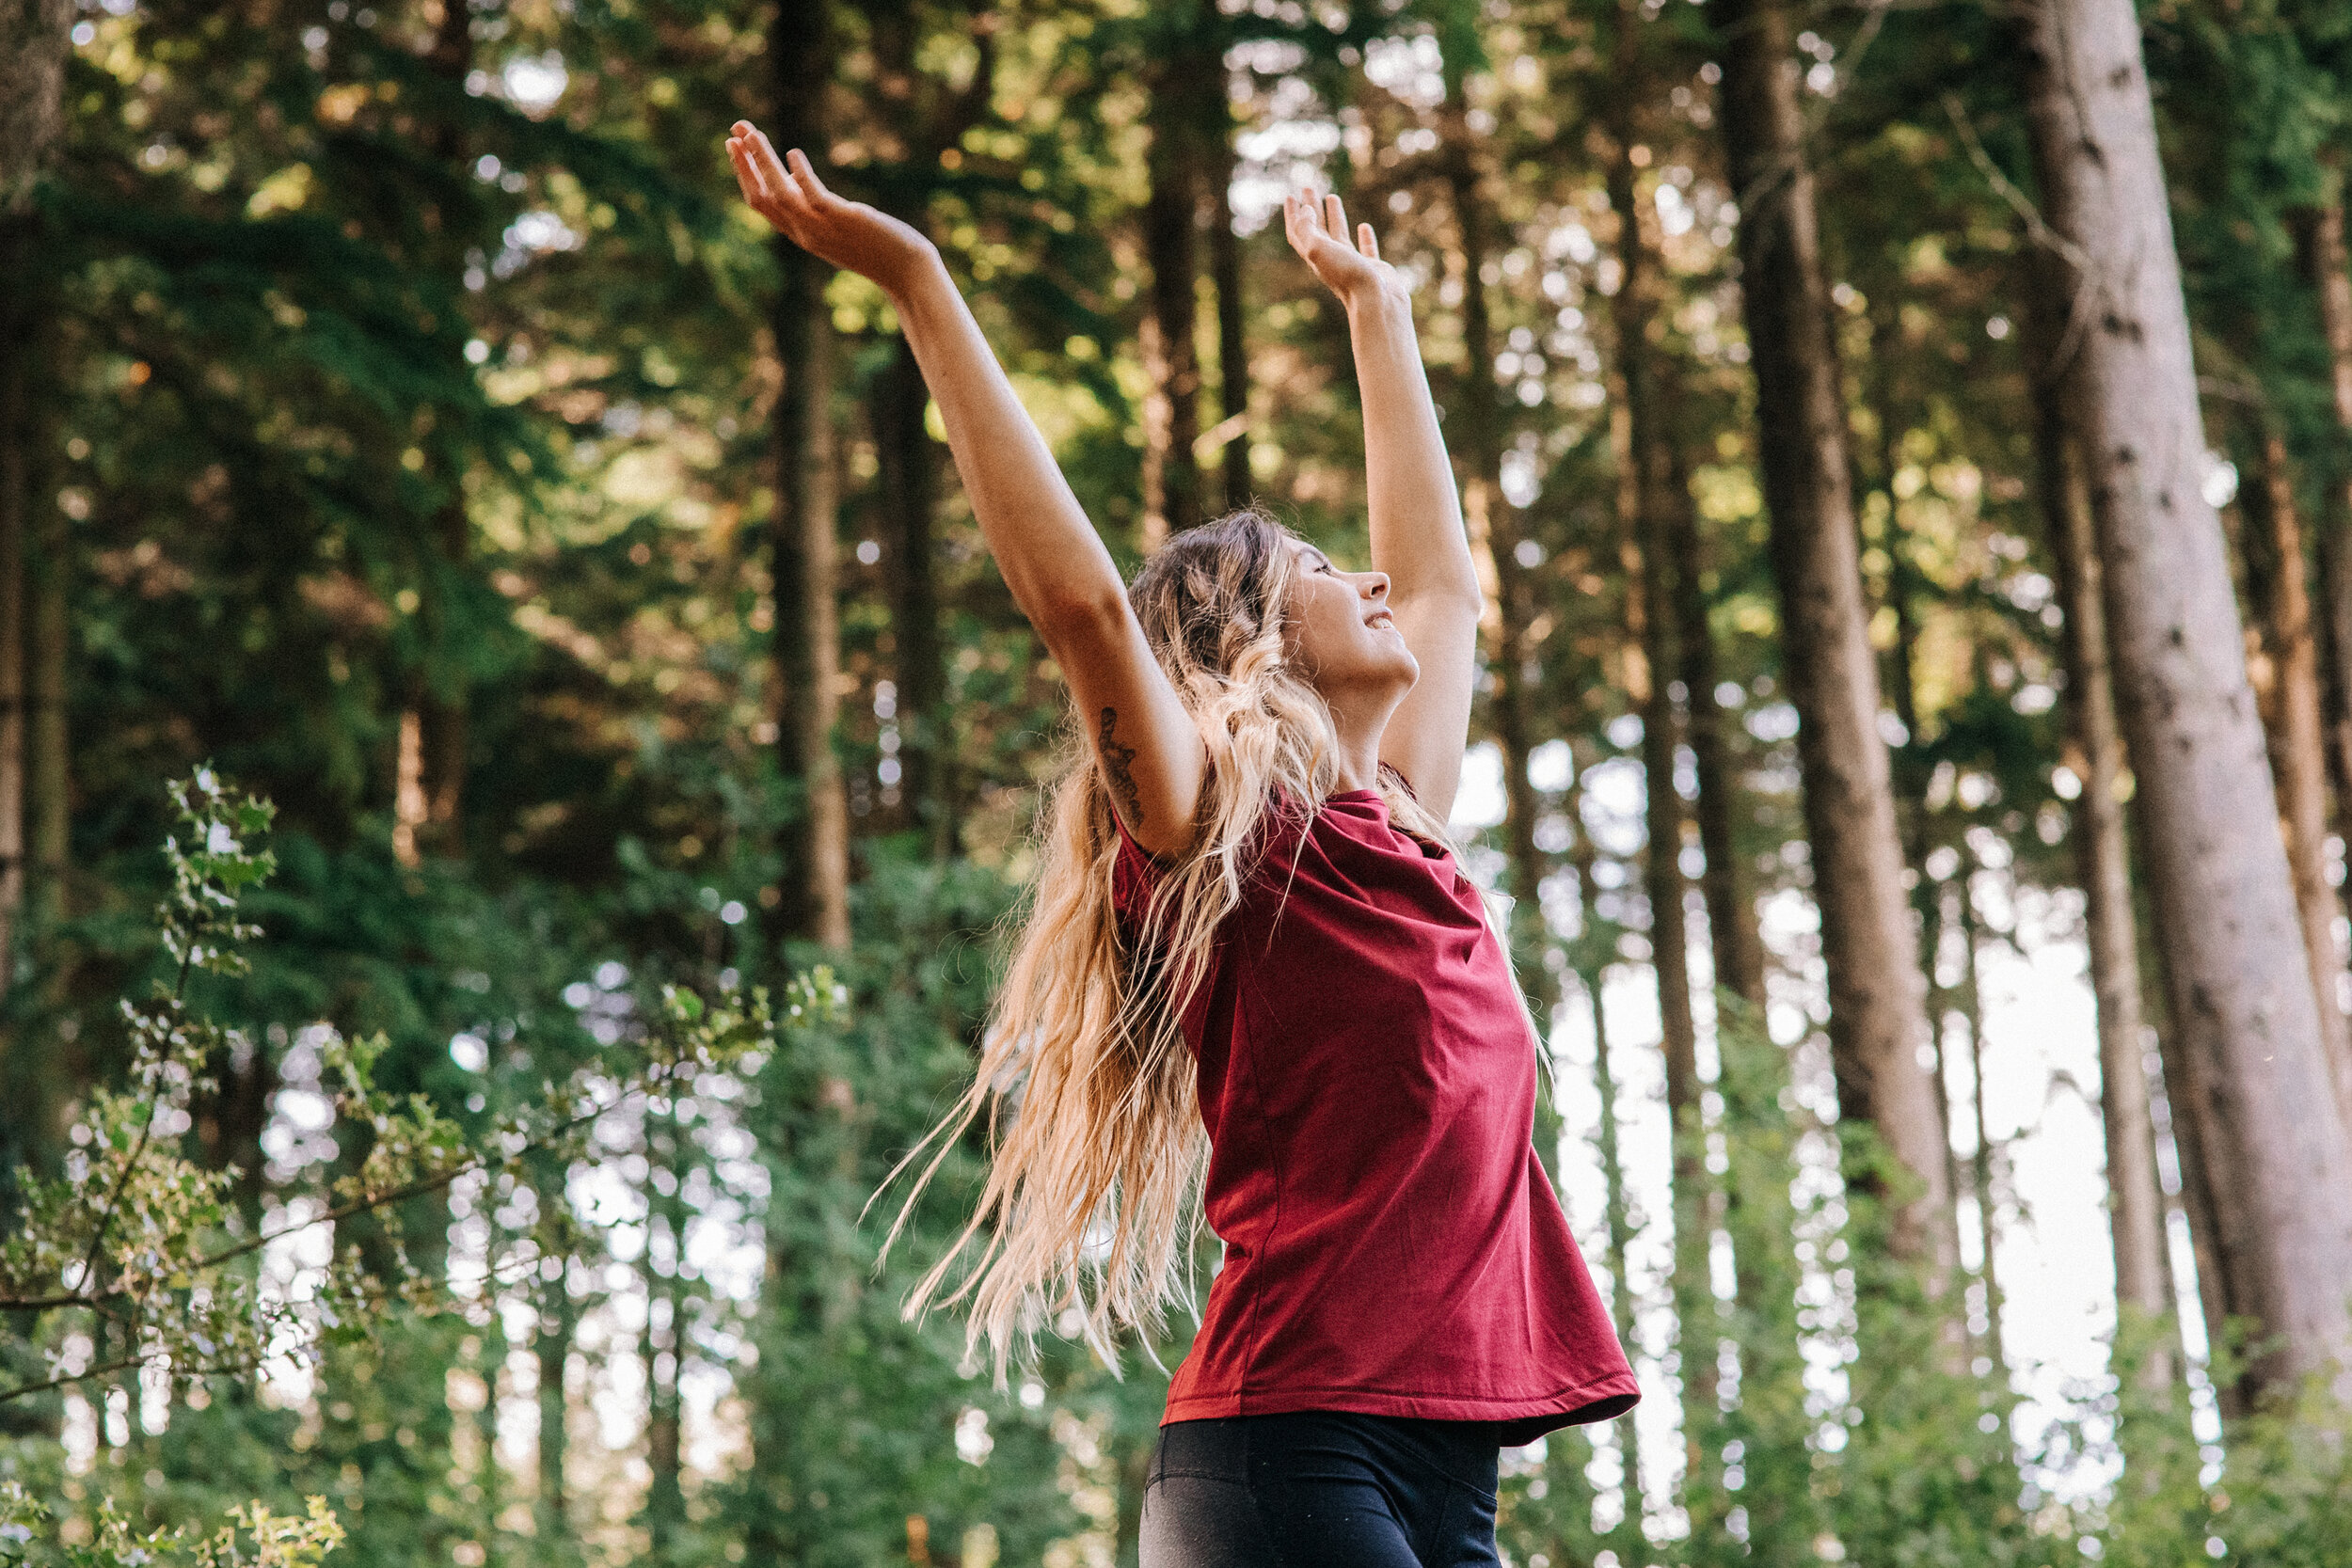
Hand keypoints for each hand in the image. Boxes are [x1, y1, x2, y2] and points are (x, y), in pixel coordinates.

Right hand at [726, 121, 939, 298]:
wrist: (906, 272)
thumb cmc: (876, 246)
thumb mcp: (834, 224)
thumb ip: (811, 204)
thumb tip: (792, 176)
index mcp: (801, 233)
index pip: (761, 203)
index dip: (745, 174)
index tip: (735, 145)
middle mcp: (805, 233)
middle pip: (763, 197)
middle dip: (745, 163)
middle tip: (735, 131)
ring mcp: (822, 228)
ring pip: (781, 194)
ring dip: (763, 163)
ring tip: (752, 133)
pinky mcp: (843, 219)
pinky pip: (814, 197)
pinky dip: (800, 175)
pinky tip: (793, 154)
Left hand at [1283, 187, 1402, 307]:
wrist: (1376, 301)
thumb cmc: (1347, 276)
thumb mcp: (1318, 249)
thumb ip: (1307, 229)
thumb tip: (1305, 210)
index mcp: (1315, 256)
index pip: (1298, 232)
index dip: (1293, 215)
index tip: (1291, 196)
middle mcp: (1331, 260)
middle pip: (1316, 230)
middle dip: (1311, 208)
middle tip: (1308, 188)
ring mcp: (1352, 264)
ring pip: (1338, 236)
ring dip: (1334, 217)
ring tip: (1331, 197)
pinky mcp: (1372, 268)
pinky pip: (1366, 249)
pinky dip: (1364, 237)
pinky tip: (1364, 227)